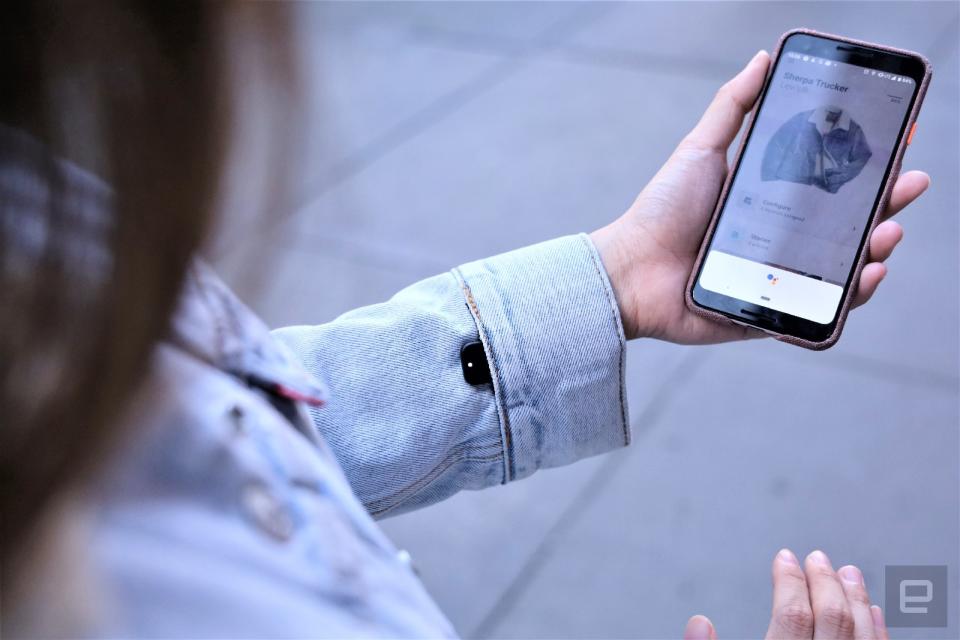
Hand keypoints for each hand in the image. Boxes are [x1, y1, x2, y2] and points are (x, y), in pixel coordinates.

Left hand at [590, 50, 930, 342]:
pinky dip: (851, 294)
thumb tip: (763, 58)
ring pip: (844, 264)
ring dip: (876, 245)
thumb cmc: (663, 210)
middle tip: (910, 182)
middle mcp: (782, 238)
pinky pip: (822, 307)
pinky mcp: (773, 310)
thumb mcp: (701, 150)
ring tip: (887, 231)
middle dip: (888, 201)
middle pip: (849, 220)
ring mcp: (780, 275)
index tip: (899, 137)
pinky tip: (866, 272)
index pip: (833, 178)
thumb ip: (733, 108)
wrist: (631, 270)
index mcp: (773, 200)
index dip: (869, 161)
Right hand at [683, 549, 888, 639]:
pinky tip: (873, 612)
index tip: (785, 557)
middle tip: (817, 558)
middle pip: (833, 619)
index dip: (789, 581)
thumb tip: (699, 621)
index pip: (792, 616)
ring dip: (857, 599)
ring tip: (850, 573)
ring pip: (863, 634)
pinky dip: (878, 629)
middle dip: (825, 581)